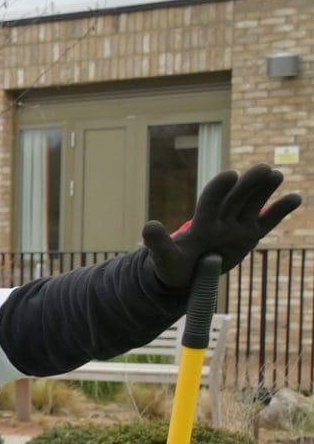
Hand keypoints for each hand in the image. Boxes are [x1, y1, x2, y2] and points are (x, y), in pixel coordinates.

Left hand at [143, 164, 300, 285]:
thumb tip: (149, 225)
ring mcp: (236, 228)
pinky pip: (267, 222)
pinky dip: (280, 211)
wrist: (186, 275)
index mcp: (201, 225)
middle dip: (247, 185)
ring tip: (276, 175)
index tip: (230, 174)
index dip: (219, 190)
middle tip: (262, 168)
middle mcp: (220, 222)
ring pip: (252, 206)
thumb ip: (158, 243)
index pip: (210, 204)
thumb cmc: (172, 265)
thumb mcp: (164, 258)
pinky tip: (296, 198)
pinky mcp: (249, 237)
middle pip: (235, 200)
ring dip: (264, 190)